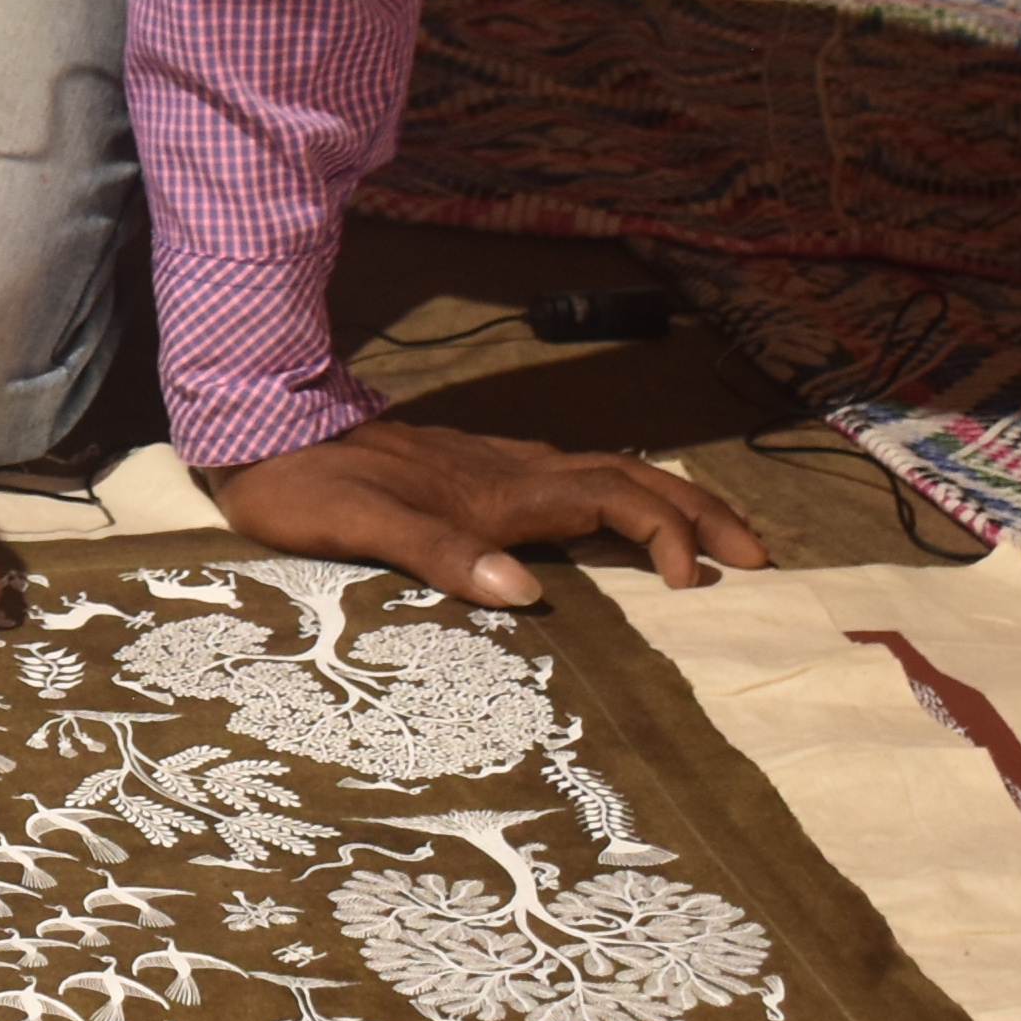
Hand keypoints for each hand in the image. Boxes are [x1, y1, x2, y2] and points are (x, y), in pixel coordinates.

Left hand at [206, 419, 769, 605]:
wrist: (261, 427)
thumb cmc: (307, 487)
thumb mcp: (361, 527)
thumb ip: (440, 555)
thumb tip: (524, 593)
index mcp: (499, 489)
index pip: (614, 498)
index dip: (666, 533)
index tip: (692, 583)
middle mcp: (511, 470)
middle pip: (632, 479)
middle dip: (700, 513)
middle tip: (759, 555)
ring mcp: (497, 465)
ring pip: (608, 473)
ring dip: (669, 502)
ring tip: (715, 541)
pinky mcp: (475, 469)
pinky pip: (574, 478)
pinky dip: (621, 498)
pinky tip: (619, 522)